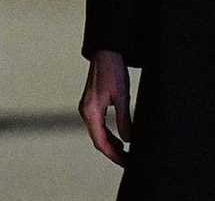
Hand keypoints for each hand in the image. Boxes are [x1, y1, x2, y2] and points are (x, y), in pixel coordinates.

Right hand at [79, 49, 131, 165]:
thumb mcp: (122, 96)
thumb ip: (124, 120)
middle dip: (113, 153)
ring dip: (111, 145)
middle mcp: (85, 111)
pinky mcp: (91, 104)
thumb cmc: (113, 70)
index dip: (114, 155)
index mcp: (90, 111)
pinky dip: (108, 135)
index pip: (101, 142)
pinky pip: (98, 126)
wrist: (105, 52)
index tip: (127, 162)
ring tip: (126, 154)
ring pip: (97, 134)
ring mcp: (87, 108)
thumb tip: (128, 140)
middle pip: (97, 140)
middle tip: (129, 161)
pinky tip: (119, 139)